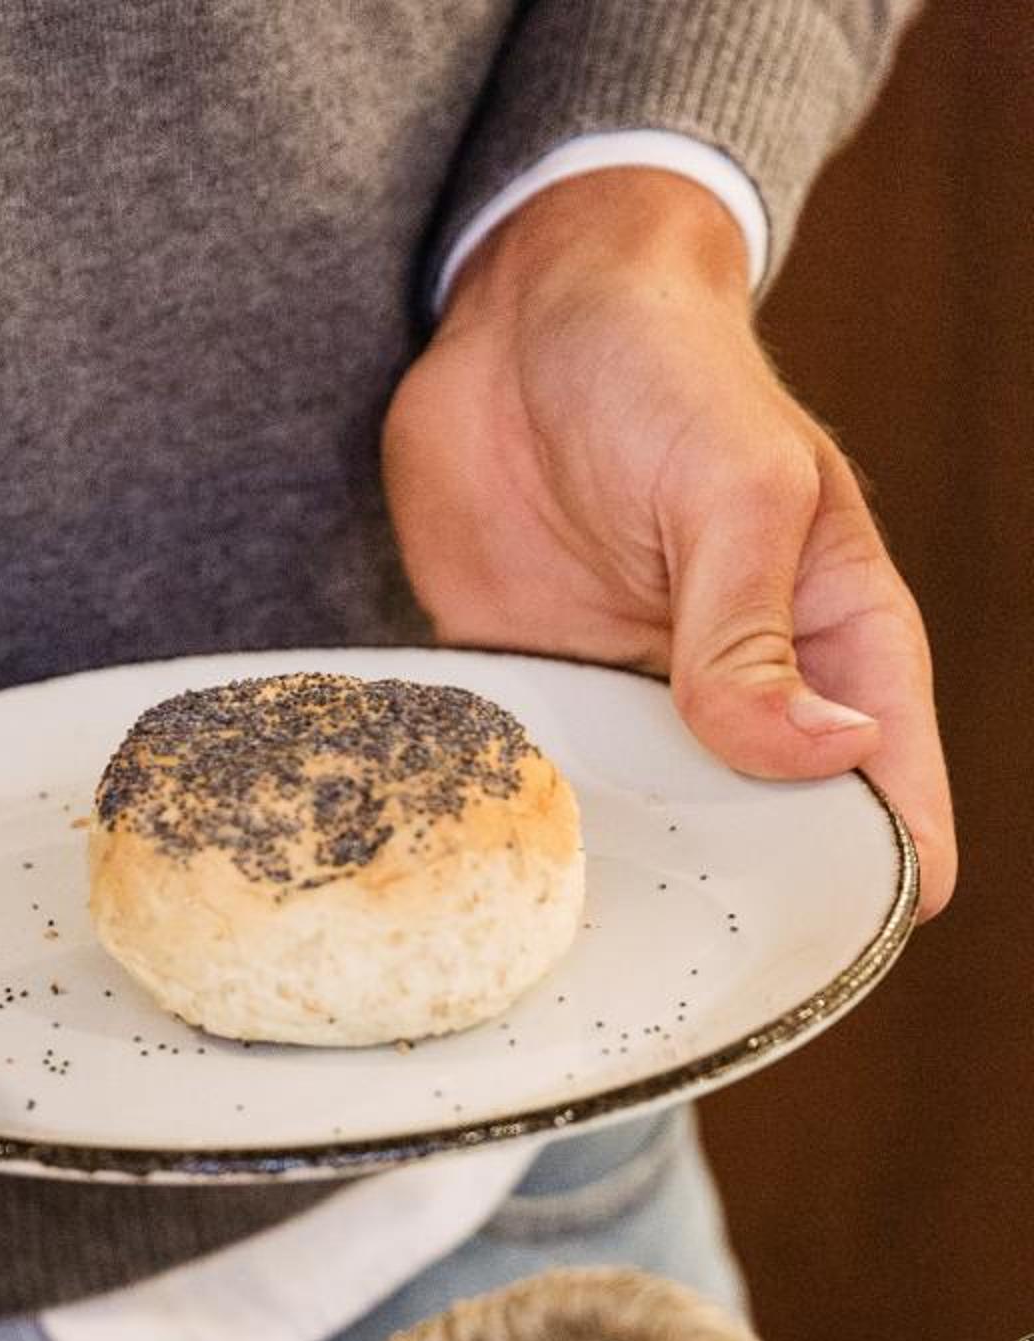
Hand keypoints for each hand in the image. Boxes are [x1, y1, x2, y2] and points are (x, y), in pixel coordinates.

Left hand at [383, 169, 954, 913]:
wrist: (519, 314)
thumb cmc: (664, 372)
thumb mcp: (737, 491)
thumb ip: (757, 636)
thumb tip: (822, 758)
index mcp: (836, 651)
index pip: (887, 803)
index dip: (871, 892)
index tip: (817, 958)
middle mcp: (744, 703)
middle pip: (764, 854)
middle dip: (732, 920)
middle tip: (676, 985)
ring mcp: (636, 712)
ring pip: (648, 845)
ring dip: (619, 893)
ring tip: (581, 967)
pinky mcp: (539, 703)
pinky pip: (542, 800)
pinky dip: (525, 843)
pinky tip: (496, 893)